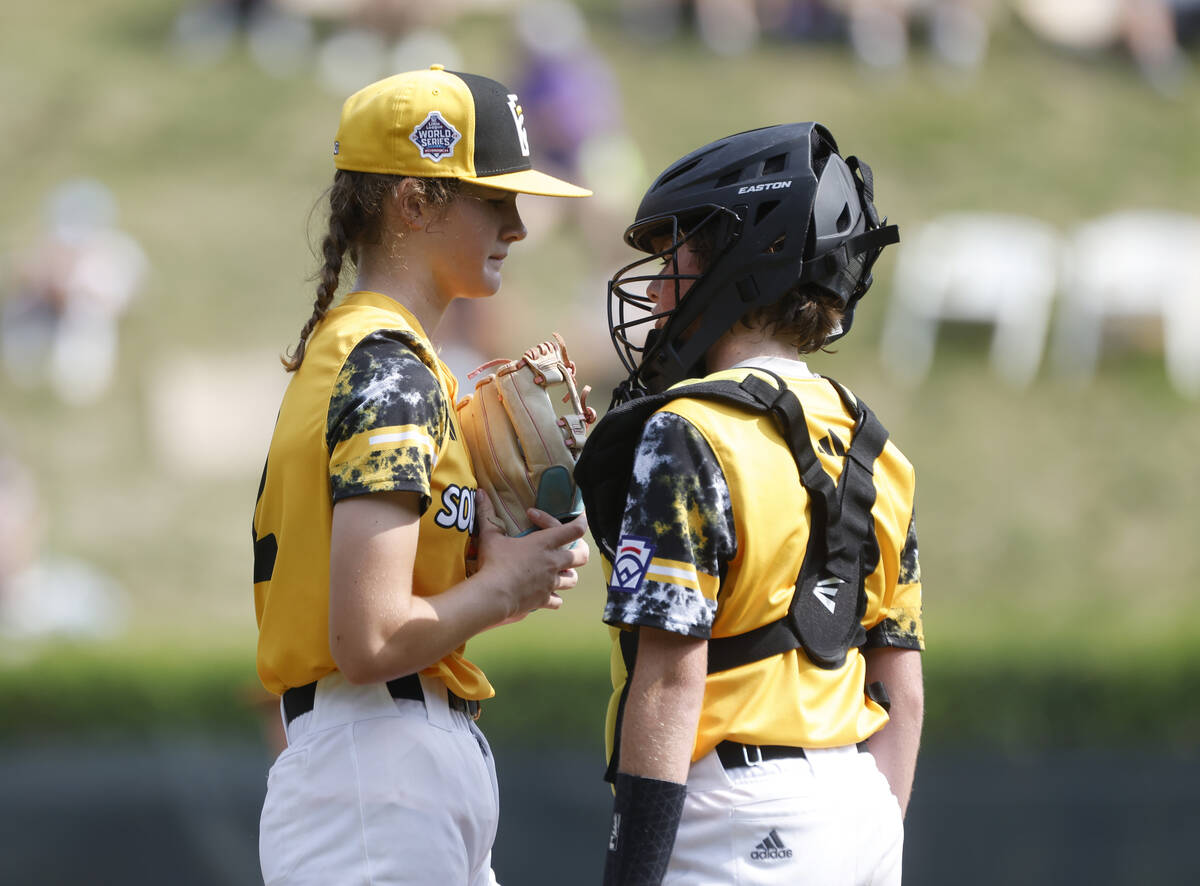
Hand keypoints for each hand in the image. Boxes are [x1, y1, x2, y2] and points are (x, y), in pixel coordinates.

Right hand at [474, 490, 589, 619]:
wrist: (493, 595)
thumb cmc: (494, 563)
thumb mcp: (489, 536)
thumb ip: (486, 513)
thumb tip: (479, 493)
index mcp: (544, 543)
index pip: (575, 530)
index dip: (581, 522)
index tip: (579, 517)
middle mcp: (553, 562)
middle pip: (582, 556)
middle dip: (580, 550)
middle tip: (571, 547)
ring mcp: (551, 583)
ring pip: (573, 579)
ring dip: (568, 574)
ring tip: (559, 571)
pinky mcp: (544, 599)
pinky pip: (557, 601)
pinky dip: (555, 598)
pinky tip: (546, 595)